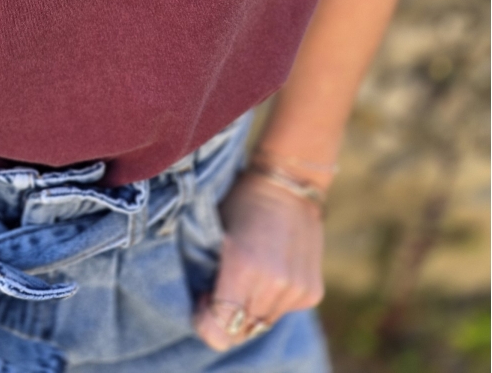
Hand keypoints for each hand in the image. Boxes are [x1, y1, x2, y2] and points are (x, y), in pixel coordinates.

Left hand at [194, 171, 324, 350]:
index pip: (220, 330)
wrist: (289, 183)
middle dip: (224, 317)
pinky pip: (282, 311)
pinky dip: (271, 300)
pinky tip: (268, 271)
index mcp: (243, 266)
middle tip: (219, 287)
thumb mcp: (215, 232)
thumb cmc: (242, 202)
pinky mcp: (313, 293)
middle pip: (240, 333)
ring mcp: (297, 290)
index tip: (203, 297)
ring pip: (262, 324)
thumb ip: (208, 273)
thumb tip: (205, 307)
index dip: (205, 322)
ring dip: (249, 309)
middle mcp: (274, 284)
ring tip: (245, 277)